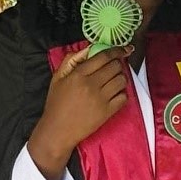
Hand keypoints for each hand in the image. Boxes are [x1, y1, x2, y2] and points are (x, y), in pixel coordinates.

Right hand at [27, 46, 130, 179]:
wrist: (58, 130)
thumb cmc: (56, 104)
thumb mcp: (57, 78)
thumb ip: (71, 60)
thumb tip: (88, 49)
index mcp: (78, 74)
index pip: (103, 57)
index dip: (116, 50)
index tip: (123, 49)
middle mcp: (91, 85)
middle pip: (115, 67)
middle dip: (117, 64)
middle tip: (113, 68)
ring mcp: (101, 99)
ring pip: (122, 80)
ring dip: (120, 78)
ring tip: (112, 81)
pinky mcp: (107, 112)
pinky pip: (124, 97)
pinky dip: (121, 94)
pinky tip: (114, 95)